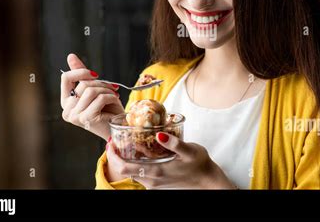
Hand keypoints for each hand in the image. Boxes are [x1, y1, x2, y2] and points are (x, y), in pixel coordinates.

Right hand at [60, 53, 123, 139]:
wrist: (119, 126)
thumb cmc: (107, 108)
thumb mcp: (94, 88)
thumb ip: (81, 74)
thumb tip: (70, 56)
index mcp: (66, 102)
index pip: (66, 78)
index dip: (81, 72)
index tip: (96, 74)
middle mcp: (67, 110)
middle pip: (82, 84)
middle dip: (101, 83)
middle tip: (112, 89)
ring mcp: (75, 116)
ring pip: (91, 90)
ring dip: (107, 90)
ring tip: (114, 95)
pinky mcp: (87, 119)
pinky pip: (99, 98)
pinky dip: (111, 97)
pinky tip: (115, 101)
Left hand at [105, 133, 236, 188]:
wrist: (209, 183)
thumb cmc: (200, 166)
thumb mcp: (190, 150)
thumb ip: (174, 143)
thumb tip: (159, 134)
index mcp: (156, 172)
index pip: (124, 167)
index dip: (113, 156)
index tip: (111, 143)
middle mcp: (152, 181)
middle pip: (124, 170)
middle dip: (116, 156)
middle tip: (114, 141)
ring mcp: (154, 184)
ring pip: (132, 172)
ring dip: (124, 160)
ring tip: (124, 144)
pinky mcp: (158, 183)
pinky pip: (140, 174)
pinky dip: (134, 163)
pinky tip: (139, 153)